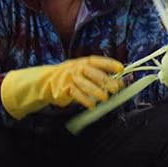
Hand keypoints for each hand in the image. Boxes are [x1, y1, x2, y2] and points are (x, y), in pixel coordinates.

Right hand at [1, 55, 124, 119]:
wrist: (47, 82)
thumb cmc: (72, 77)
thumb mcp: (85, 73)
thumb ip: (100, 76)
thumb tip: (119, 82)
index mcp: (84, 62)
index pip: (98, 61)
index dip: (110, 64)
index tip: (121, 68)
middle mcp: (77, 68)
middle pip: (93, 73)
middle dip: (106, 80)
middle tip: (116, 88)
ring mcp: (70, 78)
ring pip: (85, 84)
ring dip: (96, 92)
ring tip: (105, 98)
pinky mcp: (64, 88)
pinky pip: (76, 94)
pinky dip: (85, 100)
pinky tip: (92, 105)